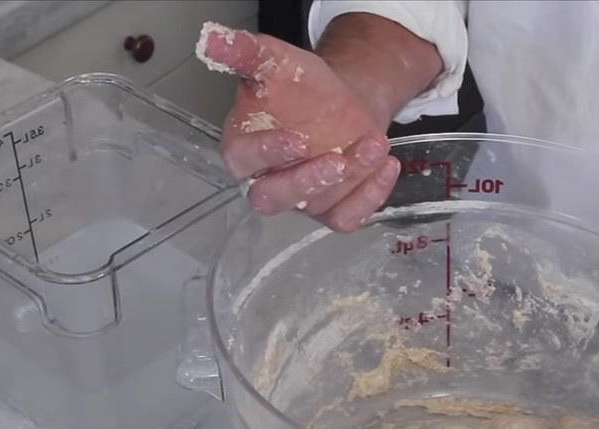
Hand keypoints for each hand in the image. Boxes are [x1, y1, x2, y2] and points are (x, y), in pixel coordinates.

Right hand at [200, 24, 399, 231]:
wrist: (343, 102)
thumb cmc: (303, 88)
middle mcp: (267, 180)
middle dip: (307, 181)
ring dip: (352, 176)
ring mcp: (301, 200)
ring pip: (317, 204)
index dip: (267, 153)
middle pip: (273, 198)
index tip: (298, 140)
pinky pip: (348, 218)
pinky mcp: (332, 209)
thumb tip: (212, 40)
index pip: (243, 161)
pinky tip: (385, 166)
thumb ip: (245, 53)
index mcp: (243, 147)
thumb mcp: (277, 62)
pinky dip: (370, 196)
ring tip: (375, 142)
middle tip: (337, 160)